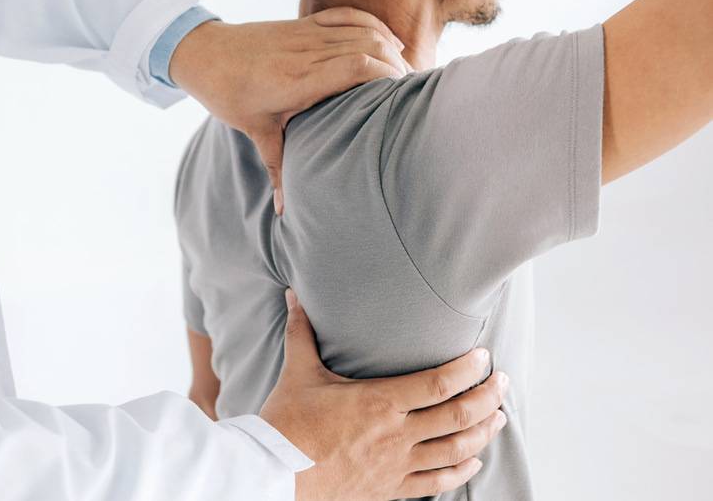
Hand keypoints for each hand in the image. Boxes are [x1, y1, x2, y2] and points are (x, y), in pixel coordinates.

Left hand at [169, 8, 411, 214]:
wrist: (203, 53)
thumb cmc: (227, 94)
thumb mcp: (255, 132)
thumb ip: (278, 168)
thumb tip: (284, 212)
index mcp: (297, 79)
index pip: (355, 67)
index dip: (386, 76)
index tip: (403, 97)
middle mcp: (306, 52)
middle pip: (368, 47)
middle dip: (397, 67)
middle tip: (413, 94)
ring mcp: (306, 33)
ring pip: (363, 30)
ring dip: (390, 48)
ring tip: (407, 75)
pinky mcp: (304, 23)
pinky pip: (347, 16)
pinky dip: (374, 25)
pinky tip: (391, 41)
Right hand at [260, 290, 508, 500]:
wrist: (273, 474)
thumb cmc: (287, 423)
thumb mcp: (298, 372)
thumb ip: (302, 332)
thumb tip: (293, 295)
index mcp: (379, 402)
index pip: (440, 383)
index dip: (469, 370)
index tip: (484, 357)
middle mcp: (396, 435)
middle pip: (459, 416)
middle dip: (489, 398)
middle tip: (504, 384)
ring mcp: (395, 465)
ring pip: (455, 451)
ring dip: (483, 433)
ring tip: (499, 418)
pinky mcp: (389, 488)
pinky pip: (435, 482)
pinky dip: (460, 471)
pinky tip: (473, 461)